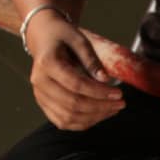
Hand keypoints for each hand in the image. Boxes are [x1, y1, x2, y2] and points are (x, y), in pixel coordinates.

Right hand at [26, 12, 123, 130]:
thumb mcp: (78, 39)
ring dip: (95, 117)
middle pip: (73, 105)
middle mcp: (40, 82)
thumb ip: (91, 59)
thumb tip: (105, 80)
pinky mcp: (44, 106)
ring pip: (70, 118)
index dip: (99, 92)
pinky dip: (84, 122)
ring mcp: (40, 96)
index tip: (118, 93)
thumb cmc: (62, 37)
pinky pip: (65, 123)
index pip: (76, 84)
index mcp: (46, 63)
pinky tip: (100, 114)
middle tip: (120, 103)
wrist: (44, 40)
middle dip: (101, 107)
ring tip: (112, 109)